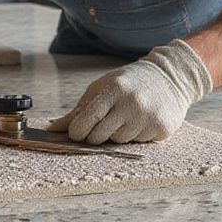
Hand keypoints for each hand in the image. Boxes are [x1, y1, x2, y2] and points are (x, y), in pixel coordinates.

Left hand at [49, 39, 211, 143]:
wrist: (168, 78)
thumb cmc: (127, 84)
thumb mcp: (101, 89)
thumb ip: (78, 110)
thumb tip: (53, 129)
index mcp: (114, 89)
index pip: (87, 119)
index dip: (77, 131)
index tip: (76, 132)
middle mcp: (132, 103)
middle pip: (99, 136)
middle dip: (95, 135)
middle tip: (102, 124)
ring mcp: (148, 116)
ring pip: (118, 141)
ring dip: (116, 134)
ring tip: (125, 118)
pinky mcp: (161, 128)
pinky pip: (137, 143)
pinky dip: (135, 136)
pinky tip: (140, 121)